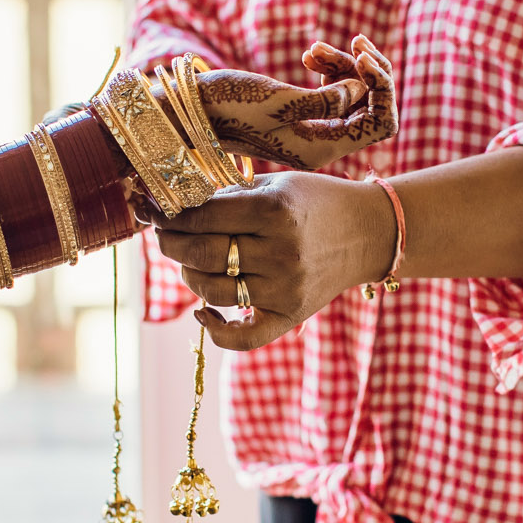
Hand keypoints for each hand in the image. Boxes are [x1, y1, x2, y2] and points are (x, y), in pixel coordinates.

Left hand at [146, 171, 396, 350]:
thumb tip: (173, 204)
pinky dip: (215, 329)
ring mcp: (285, 289)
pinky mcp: (290, 315)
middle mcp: (279, 252)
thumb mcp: (275, 184)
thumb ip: (229, 195)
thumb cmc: (316, 201)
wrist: (368, 232)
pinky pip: (243, 338)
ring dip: (188, 277)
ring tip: (188, 263)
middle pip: (202, 254)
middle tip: (164, 235)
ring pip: (212, 291)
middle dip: (171, 243)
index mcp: (274, 211)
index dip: (170, 214)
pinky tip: (203, 312)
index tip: (154, 211)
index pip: (202, 216)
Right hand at [199, 36, 396, 170]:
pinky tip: (309, 55)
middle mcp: (322, 144)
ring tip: (314, 50)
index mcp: (322, 148)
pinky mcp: (301, 114)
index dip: (382, 88)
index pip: (380, 124)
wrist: (191, 110)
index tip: (361, 56)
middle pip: (371, 108)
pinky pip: (331, 91)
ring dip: (343, 65)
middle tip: (355, 42)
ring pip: (352, 95)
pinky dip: (328, 69)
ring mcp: (313, 130)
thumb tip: (360, 89)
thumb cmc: (228, 106)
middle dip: (367, 72)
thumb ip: (325, 100)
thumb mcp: (278, 101)